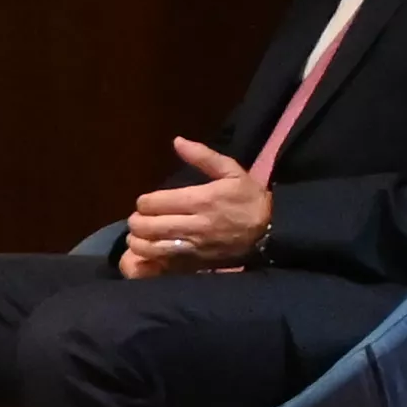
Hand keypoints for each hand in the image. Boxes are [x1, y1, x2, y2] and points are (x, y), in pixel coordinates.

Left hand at [119, 137, 269, 277]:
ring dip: (139, 241)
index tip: (147, 202)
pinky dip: (150, 260)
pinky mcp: (195, 264)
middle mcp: (194, 225)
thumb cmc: (248, 199)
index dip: (144, 202)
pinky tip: (150, 253)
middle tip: (140, 218)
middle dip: (137, 221)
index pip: (155, 203)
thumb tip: (177, 141)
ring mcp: (193, 248)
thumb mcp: (231, 171)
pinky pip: (163, 265)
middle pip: (148, 226)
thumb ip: (202, 156)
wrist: (269, 232)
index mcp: (201, 200)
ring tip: (141, 236)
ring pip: (151, 248)